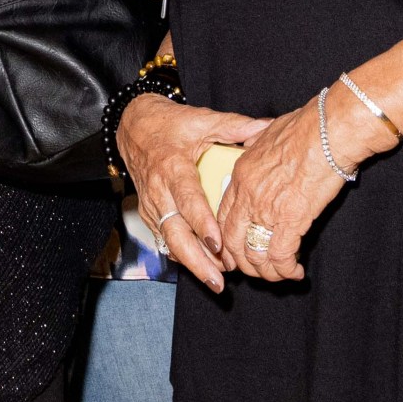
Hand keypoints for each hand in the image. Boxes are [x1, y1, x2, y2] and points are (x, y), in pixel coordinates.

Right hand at [117, 91, 267, 291]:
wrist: (133, 127)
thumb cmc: (170, 124)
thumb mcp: (203, 120)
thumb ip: (236, 127)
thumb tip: (269, 128)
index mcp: (173, 167)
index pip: (188, 200)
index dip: (203, 224)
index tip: (219, 243)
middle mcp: (159, 190)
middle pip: (175, 233)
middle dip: (197, 260)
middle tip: (218, 281)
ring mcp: (152, 205)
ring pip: (169, 241)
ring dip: (192, 263)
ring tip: (215, 281)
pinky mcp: (149, 213)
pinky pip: (165, 239)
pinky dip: (182, 255)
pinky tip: (201, 267)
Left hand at [217, 99, 362, 285]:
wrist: (328, 130)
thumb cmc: (306, 126)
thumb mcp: (268, 132)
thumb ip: (256, 145)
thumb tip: (255, 143)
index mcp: (241, 174)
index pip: (222, 216)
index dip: (226, 240)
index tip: (234, 251)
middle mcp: (248, 195)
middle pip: (232, 242)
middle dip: (243, 263)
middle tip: (256, 270)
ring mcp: (267, 209)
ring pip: (255, 255)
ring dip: (267, 272)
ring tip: (280, 274)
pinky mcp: (292, 220)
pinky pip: (280, 255)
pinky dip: (286, 270)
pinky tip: (296, 272)